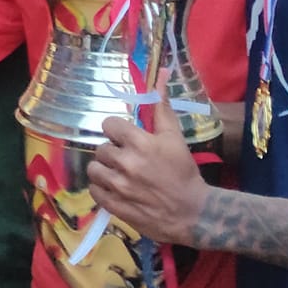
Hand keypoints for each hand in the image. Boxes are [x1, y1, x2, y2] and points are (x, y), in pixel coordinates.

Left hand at [88, 86, 210, 245]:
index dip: (117, 131)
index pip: (109, 124)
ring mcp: (118, 186)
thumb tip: (160, 74)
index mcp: (140, 143)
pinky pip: (94, 190)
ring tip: (119, 174)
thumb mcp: (175, 138)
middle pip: (101, 148)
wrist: (193, 213)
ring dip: (104, 170)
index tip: (126, 138)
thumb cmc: (184, 173)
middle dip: (113, 152)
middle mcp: (126, 163)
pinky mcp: (114, 206)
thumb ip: (162, 107)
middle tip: (127, 159)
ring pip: (94, 169)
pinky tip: (116, 189)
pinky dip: (102, 189)